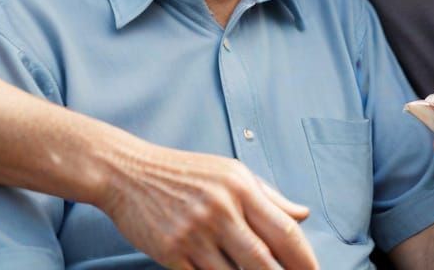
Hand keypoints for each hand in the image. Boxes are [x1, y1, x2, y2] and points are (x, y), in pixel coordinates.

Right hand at [104, 141, 317, 269]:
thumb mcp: (229, 172)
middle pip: (263, 262)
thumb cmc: (184, 172)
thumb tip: (303, 214)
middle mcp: (220, 208)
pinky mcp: (171, 253)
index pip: (283, 230)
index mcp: (239, 185)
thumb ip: (268, 195)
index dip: (305, 260)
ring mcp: (194, 233)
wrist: (128, 172)